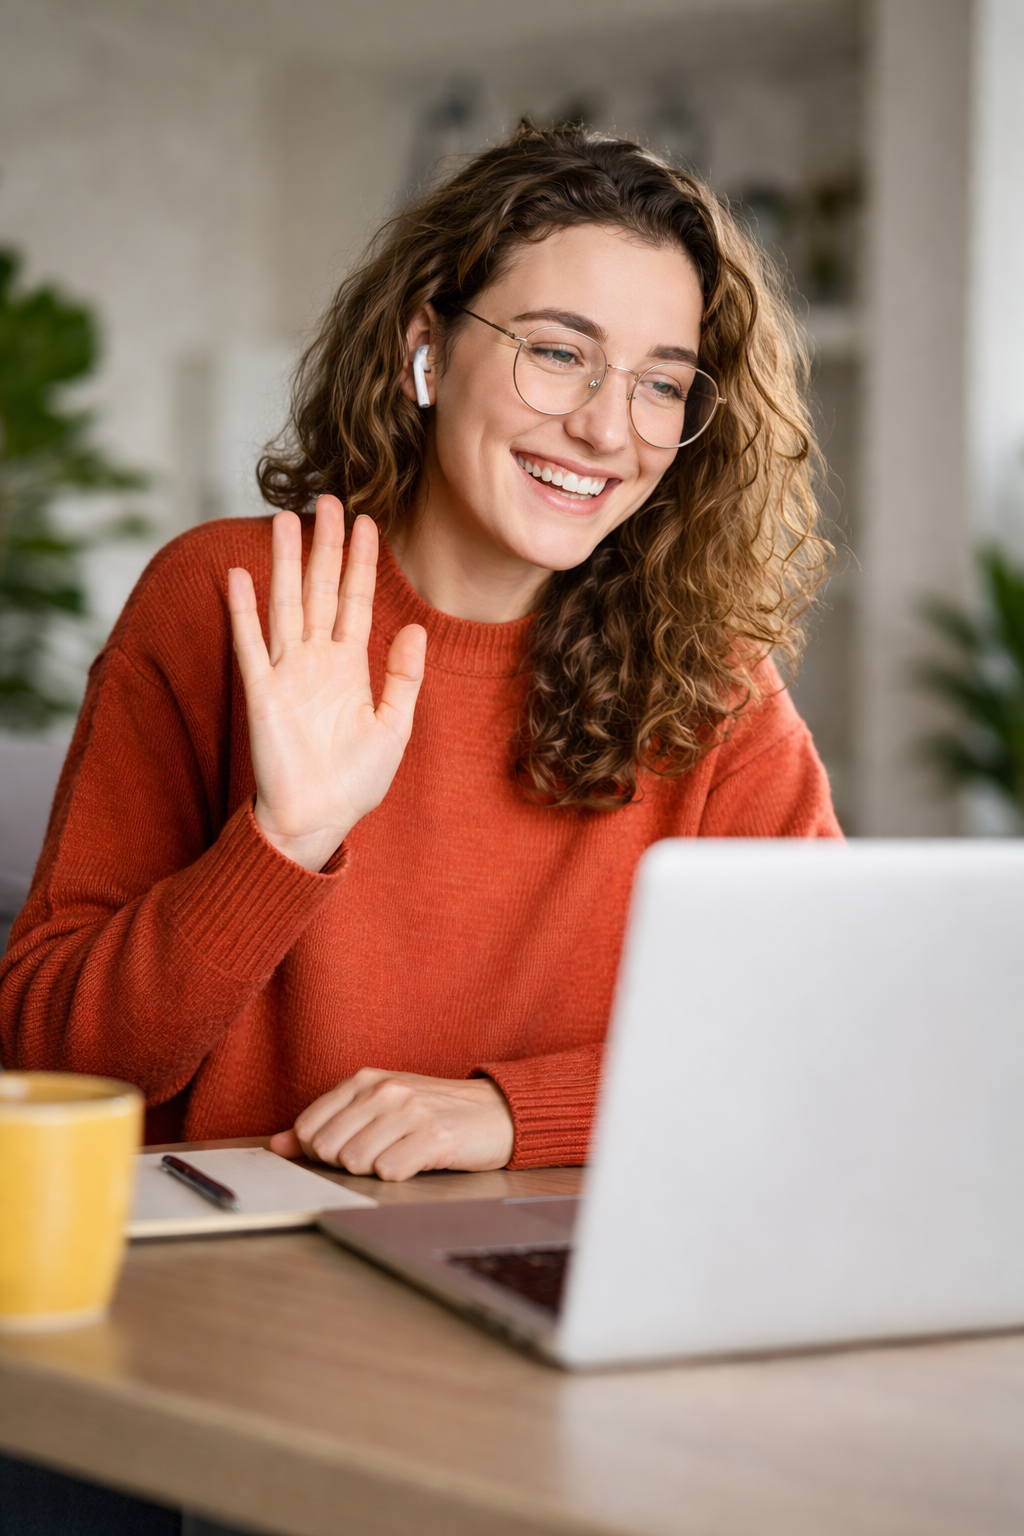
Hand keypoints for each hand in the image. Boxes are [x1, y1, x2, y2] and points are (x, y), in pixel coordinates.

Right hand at [227, 498, 425, 871]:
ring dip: (285, 563)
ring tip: (285, 519)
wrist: (318, 819)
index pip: (355, 600)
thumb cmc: (356, 781)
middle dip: (325, 546)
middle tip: (329, 499)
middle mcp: (316, 661)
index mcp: (350, 667)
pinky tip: (240, 576)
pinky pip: (251, 645)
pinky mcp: (262, 694)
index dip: (360, 562)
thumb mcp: (394, 727)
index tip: (368, 522)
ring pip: (286, 605)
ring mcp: (287, 673)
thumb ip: (404, 678)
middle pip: (319, 590)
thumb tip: (414, 629)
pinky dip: (244, 612)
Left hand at [269, 1069, 515, 1180]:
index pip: (309, 1127)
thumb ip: (326, 1124)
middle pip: (328, 1149)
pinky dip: (399, 1176)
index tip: (348, 1148)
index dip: (322, 1150)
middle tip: (379, 1154)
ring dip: (375, 1170)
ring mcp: (410, 1111)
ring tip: (399, 1156)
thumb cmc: (432, 1112)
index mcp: (365, 1080)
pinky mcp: (434, 1137)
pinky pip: (390, 1172)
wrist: (496, 1112)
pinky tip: (417, 1162)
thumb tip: (276, 1145)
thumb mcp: (377, 1108)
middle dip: (347, 1163)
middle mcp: (385, 1090)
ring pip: (356, 1163)